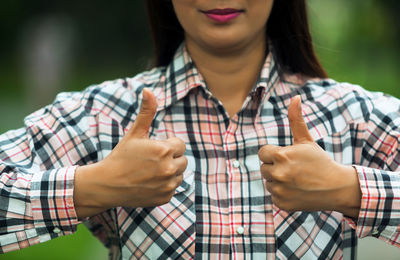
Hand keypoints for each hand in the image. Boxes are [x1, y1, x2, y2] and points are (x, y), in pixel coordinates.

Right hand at [74, 89, 186, 216]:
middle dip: (170, 159)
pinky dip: (164, 186)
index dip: (167, 145)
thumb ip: (146, 112)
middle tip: (150, 162)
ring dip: (169, 173)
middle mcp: (169, 168)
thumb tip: (148, 90)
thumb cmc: (121, 156)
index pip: (180, 144)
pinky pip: (173, 188)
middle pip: (182, 160)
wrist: (107, 184)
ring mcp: (168, 185)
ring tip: (149, 172)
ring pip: (179, 175)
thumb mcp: (134, 133)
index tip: (152, 150)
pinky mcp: (165, 198)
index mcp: (164, 149)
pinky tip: (148, 184)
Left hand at [258, 96, 360, 216]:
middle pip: (264, 168)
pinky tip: (297, 191)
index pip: (263, 153)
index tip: (288, 157)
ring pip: (268, 183)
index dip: (275, 154)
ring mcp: (280, 191)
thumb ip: (296, 120)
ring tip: (297, 180)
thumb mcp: (306, 140)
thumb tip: (296, 97)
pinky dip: (283, 195)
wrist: (337, 187)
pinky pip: (274, 196)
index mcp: (281, 156)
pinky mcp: (282, 204)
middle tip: (295, 169)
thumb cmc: (319, 161)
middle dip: (276, 167)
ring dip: (278, 181)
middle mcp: (278, 174)